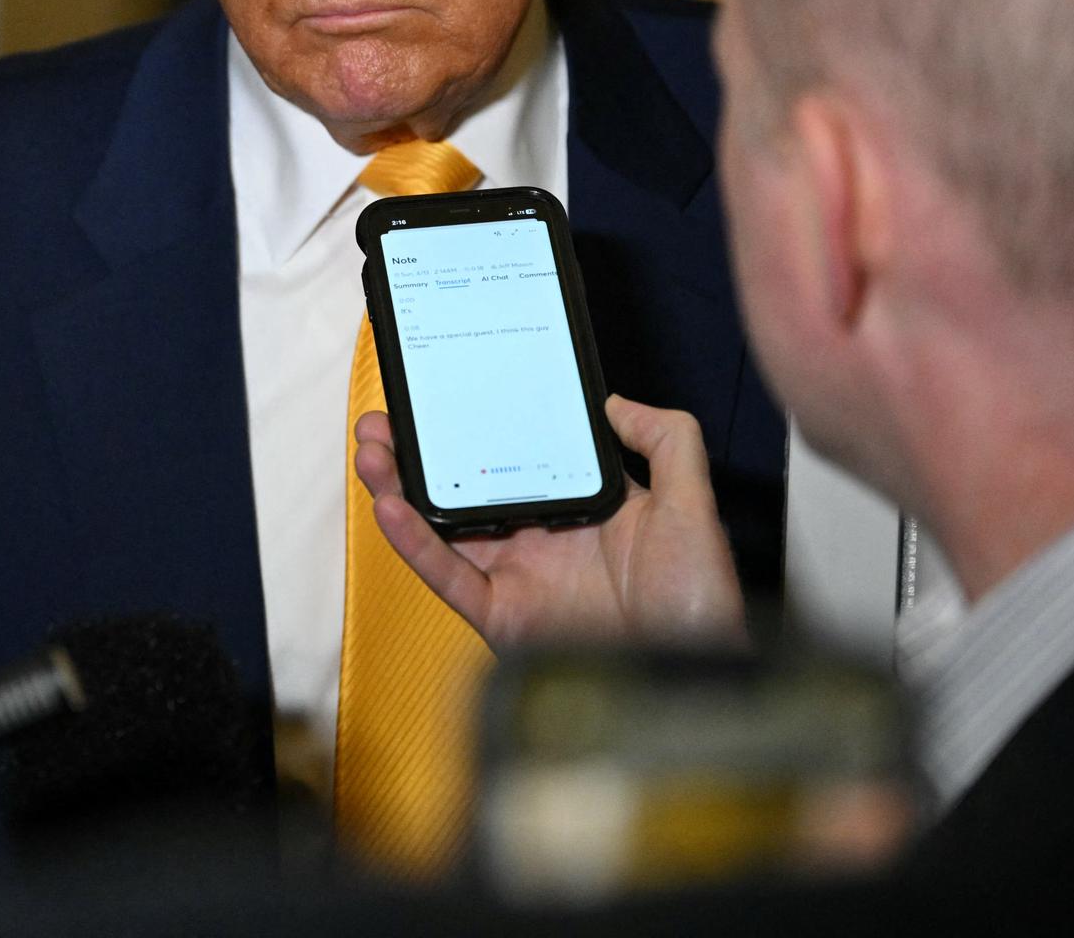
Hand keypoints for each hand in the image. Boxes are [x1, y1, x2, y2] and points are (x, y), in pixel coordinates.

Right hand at [352, 395, 746, 652]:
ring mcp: (518, 579)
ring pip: (440, 528)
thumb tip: (615, 400)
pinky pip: (448, 575)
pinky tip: (392, 507)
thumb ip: (667, 441)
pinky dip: (414, 543)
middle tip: (384, 420)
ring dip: (400, 487)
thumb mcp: (692, 505)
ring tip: (372, 449)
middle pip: (460, 489)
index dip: (471, 429)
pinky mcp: (502, 616)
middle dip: (416, 453)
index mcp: (577, 511)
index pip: (510, 458)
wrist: (697, 678)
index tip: (442, 395)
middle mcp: (541, 542)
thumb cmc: (700, 606)